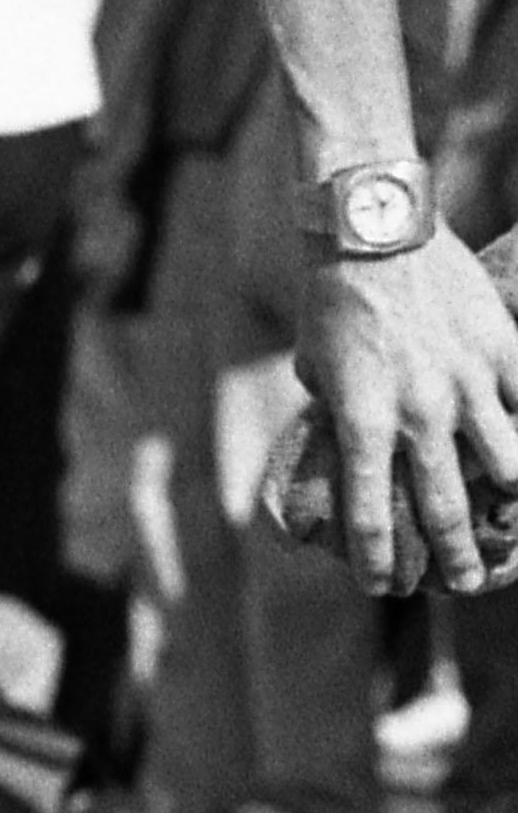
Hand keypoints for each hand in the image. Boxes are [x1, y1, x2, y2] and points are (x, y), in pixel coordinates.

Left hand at [266, 224, 517, 594]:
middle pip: (446, 508)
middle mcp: (420, 412)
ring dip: (509, 500)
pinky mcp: (501, 348)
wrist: (373, 227)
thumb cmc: (332, 297)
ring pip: (507, 466)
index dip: (377, 560)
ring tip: (510, 514)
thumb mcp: (315, 365)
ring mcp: (468, 381)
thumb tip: (349, 442)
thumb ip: (336, 410)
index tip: (381, 585)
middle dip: (456, 557)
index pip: (371, 514)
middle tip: (466, 583)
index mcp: (364, 421)